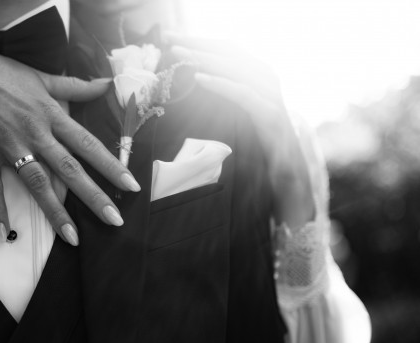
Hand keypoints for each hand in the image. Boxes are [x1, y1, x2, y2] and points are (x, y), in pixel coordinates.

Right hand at [0, 26, 140, 244]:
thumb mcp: (39, 76)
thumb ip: (74, 85)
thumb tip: (106, 82)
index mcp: (49, 113)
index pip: (87, 143)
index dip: (111, 165)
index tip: (131, 185)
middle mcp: (34, 131)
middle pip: (69, 168)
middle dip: (93, 196)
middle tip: (114, 220)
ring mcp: (7, 144)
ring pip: (36, 182)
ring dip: (55, 211)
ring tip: (72, 237)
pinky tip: (2, 232)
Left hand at [166, 35, 314, 227]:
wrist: (289, 188)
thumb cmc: (260, 161)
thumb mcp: (235, 127)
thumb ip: (219, 108)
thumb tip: (187, 95)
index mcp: (259, 84)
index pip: (230, 53)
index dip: (202, 43)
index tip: (171, 39)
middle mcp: (269, 87)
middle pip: (234, 53)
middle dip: (199, 43)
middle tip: (169, 38)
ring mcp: (273, 102)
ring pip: (240, 69)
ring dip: (207, 58)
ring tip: (180, 53)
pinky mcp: (273, 121)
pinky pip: (246, 96)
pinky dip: (223, 85)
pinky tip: (200, 78)